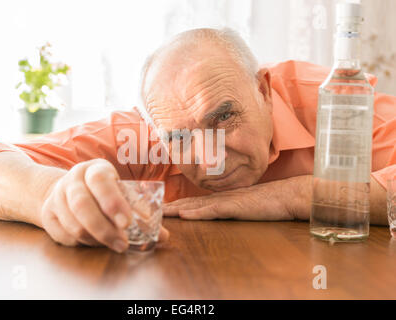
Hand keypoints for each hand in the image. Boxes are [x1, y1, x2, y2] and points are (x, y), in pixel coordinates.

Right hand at [40, 159, 168, 251]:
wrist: (65, 189)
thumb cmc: (102, 192)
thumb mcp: (120, 192)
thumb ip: (140, 212)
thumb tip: (164, 236)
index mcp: (94, 170)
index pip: (100, 181)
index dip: (113, 202)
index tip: (128, 222)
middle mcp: (72, 180)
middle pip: (81, 204)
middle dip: (103, 228)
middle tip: (123, 244)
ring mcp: (57, 196)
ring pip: (73, 223)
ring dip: (95, 239)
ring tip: (113, 244)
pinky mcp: (48, 214)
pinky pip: (64, 235)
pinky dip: (83, 243)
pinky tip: (95, 242)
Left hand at [163, 176, 311, 220]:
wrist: (288, 195)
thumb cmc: (270, 201)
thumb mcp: (247, 204)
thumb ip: (234, 205)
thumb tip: (224, 209)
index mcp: (223, 197)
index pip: (195, 200)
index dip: (178, 203)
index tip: (163, 206)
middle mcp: (221, 197)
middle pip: (191, 201)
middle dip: (171, 205)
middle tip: (152, 209)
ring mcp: (227, 201)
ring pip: (197, 205)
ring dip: (177, 208)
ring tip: (160, 212)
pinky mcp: (235, 207)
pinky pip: (212, 210)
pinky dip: (197, 212)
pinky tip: (184, 215)